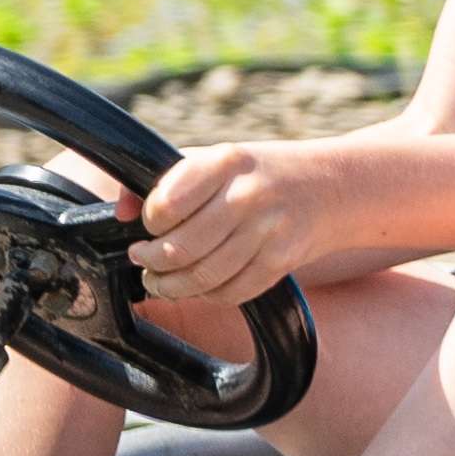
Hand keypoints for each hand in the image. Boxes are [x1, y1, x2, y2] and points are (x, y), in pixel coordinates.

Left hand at [135, 136, 340, 303]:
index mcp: (226, 161)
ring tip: (160, 281)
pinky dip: (208, 296)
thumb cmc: (259, 173)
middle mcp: (248, 195)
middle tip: (143, 262)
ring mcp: (269, 230)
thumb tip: (122, 211)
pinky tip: (199, 286)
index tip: (148, 227)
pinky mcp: (282, 260)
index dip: (149, 223)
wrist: (333, 186)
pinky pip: (232, 292)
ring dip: (172, 286)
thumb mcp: (216, 159)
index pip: (167, 204)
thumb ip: (165, 178)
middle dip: (151, 262)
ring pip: (203, 276)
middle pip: (180, 248)